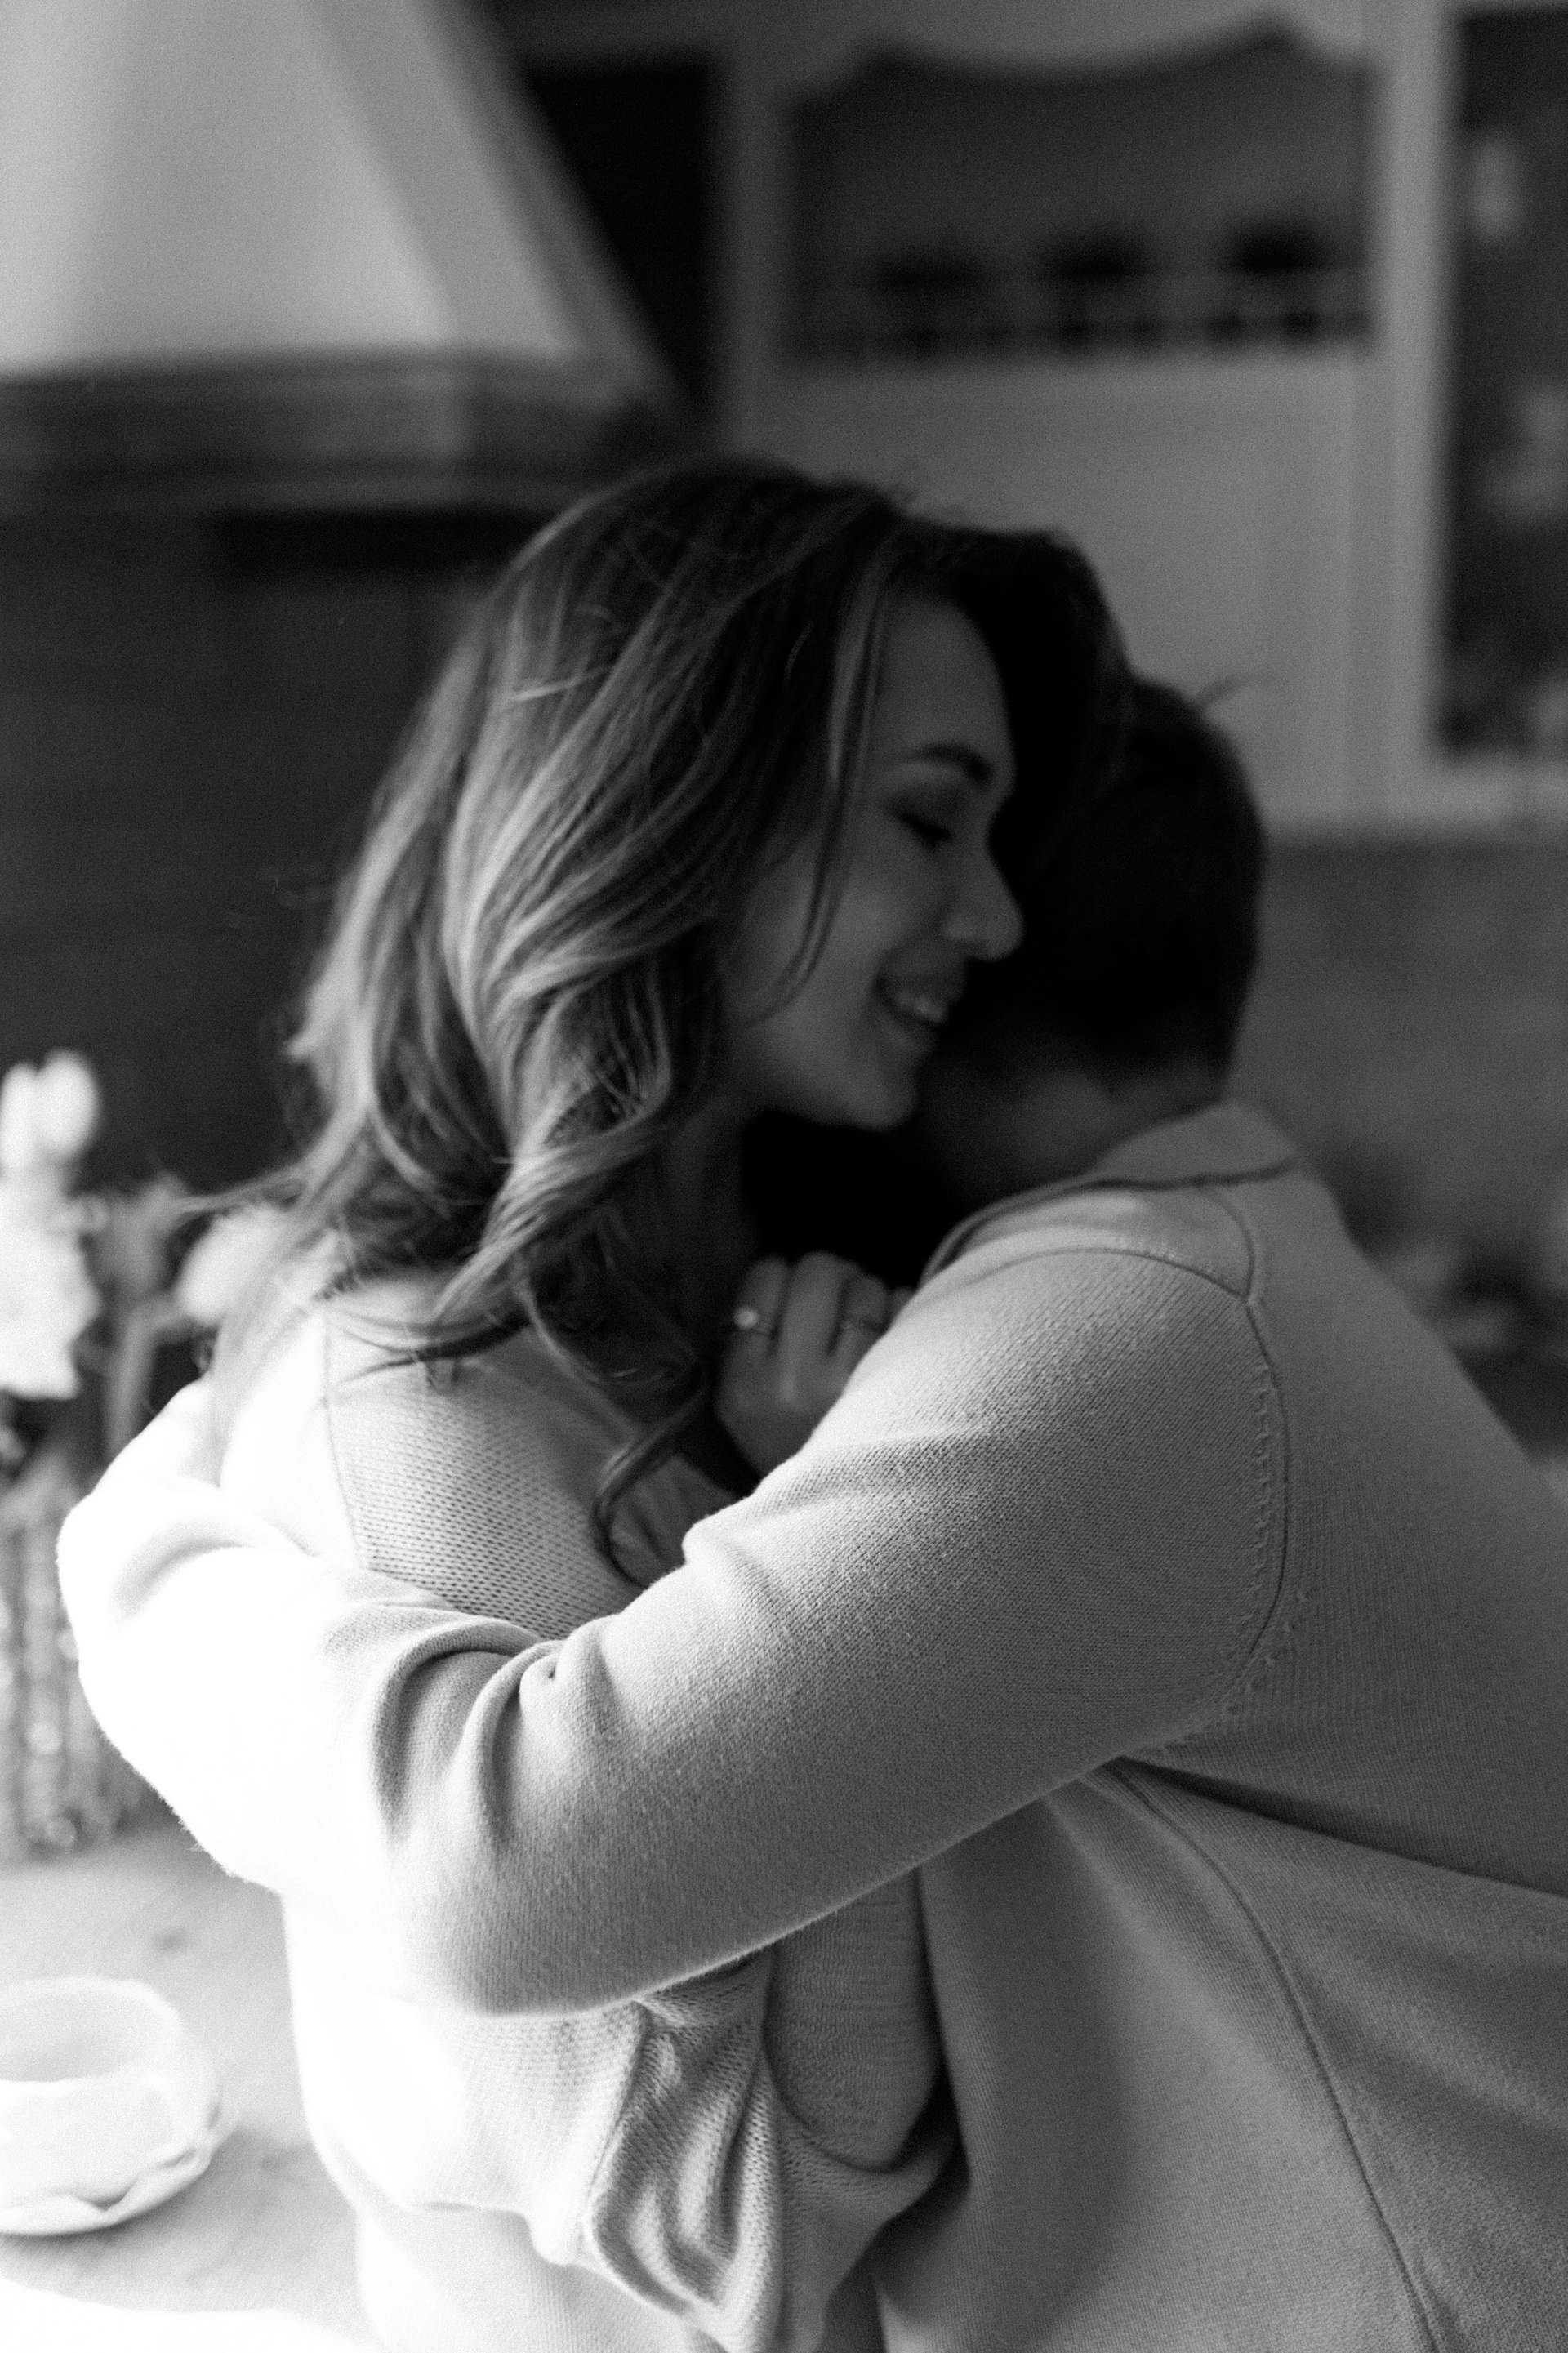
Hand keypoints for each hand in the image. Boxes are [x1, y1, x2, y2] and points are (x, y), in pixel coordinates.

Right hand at [715, 1253, 911, 1474]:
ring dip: (867, 1294)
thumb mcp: (742, 1403)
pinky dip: (901, 1312)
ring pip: (866, 1287)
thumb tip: (782, 1270)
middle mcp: (793, 1381)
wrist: (838, 1522)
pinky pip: (906, 1311)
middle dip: (830, 1276)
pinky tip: (890, 1340)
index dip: (783, 1276)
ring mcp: (850, 1386)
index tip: (792, 1296)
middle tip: (834, 1299)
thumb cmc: (789, 1446)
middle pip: (818, 1271)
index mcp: (744, 1382)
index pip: (766, 1277)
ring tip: (862, 1326)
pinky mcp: (899, 1391)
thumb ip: (749, 1338)